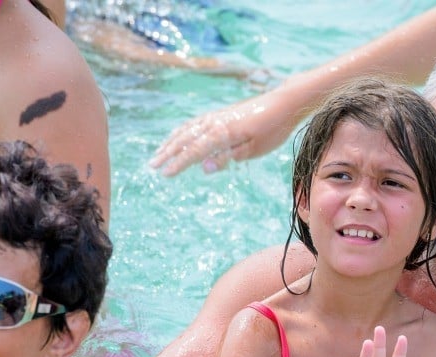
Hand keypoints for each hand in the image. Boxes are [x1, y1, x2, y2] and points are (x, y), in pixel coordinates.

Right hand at [149, 88, 299, 176]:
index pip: (195, 151)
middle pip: (185, 139)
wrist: (283, 104)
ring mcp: (217, 116)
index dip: (178, 163)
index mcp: (222, 133)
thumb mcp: (253, 149)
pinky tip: (179, 137)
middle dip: (168, 153)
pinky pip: (195, 123)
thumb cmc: (271, 129)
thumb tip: (205, 167)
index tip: (165, 174)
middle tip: (153, 166)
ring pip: (187, 129)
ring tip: (159, 153)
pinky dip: (182, 131)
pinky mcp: (221, 114)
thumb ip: (228, 157)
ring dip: (172, 141)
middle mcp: (215, 122)